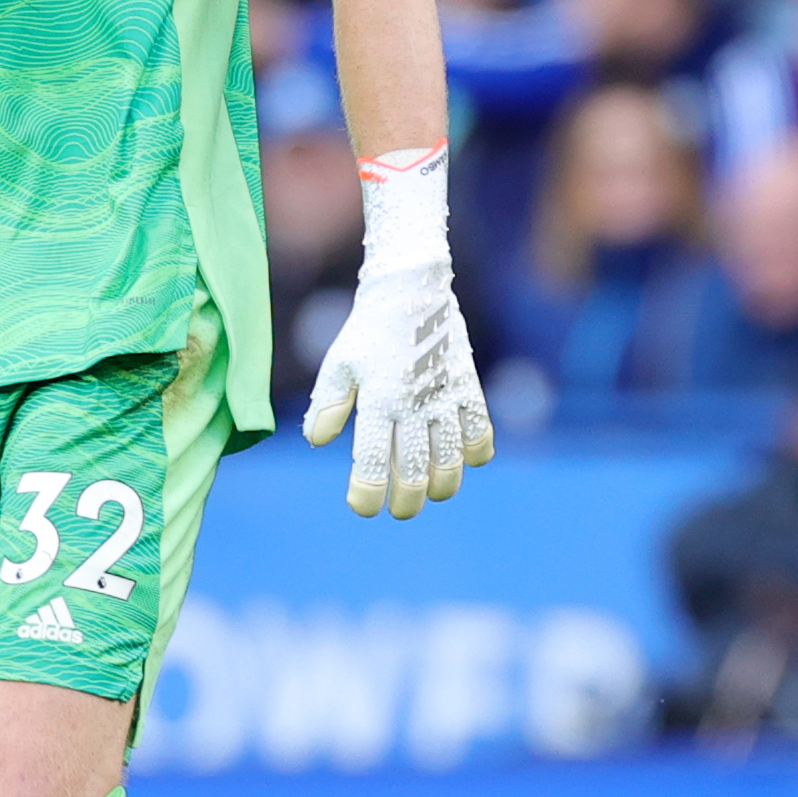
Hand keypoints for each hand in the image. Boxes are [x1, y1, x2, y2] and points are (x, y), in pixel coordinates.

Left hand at [303, 142, 493, 518]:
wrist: (411, 287)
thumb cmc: (368, 331)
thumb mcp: (340, 363)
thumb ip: (328, 404)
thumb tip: (317, 441)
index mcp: (375, 399)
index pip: (370, 461)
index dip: (366, 494)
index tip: (363, 507)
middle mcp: (411, 402)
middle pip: (413, 473)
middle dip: (405, 501)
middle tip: (399, 509)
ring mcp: (443, 396)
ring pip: (450, 463)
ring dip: (441, 485)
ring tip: (431, 490)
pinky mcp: (467, 387)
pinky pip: (480, 434)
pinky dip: (474, 454)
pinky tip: (463, 459)